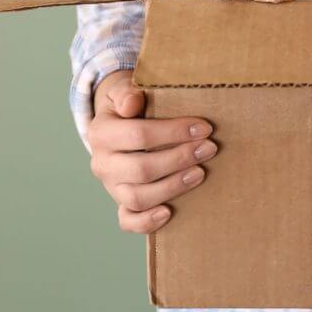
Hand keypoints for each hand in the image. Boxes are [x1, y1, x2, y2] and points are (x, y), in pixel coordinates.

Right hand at [87, 70, 217, 232]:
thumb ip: (127, 92)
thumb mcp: (124, 90)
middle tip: (209, 149)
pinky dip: (147, 221)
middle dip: (179, 159)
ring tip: (200, 173)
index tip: (203, 128)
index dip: (173, 132)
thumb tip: (133, 102)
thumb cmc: (131, 105)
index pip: (138, 135)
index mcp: (101, 133)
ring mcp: (111, 186)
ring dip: (173, 187)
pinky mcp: (121, 203)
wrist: (119, 124)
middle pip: (141, 169)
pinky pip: (128, 221)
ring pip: (137, 197)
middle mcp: (102, 163)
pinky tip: (169, 212)